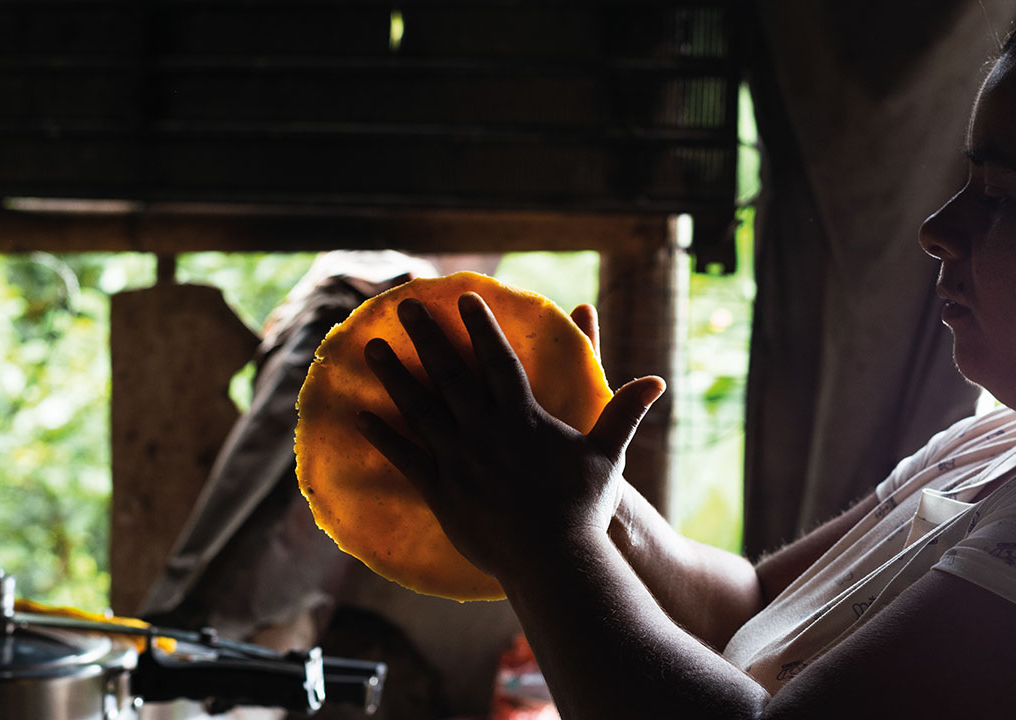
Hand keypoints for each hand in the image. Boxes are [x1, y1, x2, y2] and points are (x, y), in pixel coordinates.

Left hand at [356, 293, 663, 581]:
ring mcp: (459, 461)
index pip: (497, 360)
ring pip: (419, 409)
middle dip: (427, 336)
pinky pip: (406, 459)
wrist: (554, 560)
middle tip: (405, 305)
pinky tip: (359, 416)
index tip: (464, 299)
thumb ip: (624, 413)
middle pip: (450, 374)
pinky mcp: (442, 492)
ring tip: (372, 348)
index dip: (482, 327)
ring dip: (395, 376)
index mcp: (522, 417)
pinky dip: (382, 437)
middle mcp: (484, 431)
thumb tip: (656, 381)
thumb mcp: (608, 455)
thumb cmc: (584, 508)